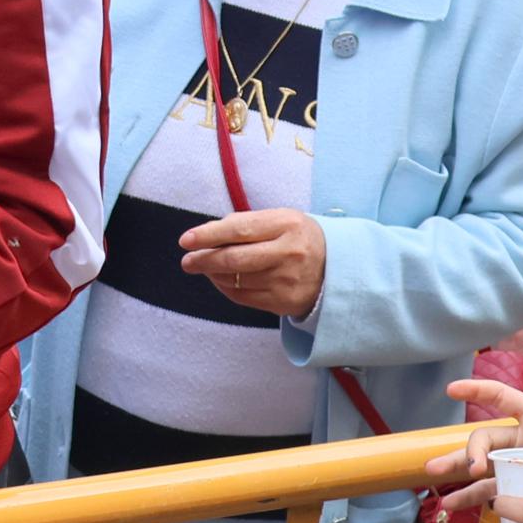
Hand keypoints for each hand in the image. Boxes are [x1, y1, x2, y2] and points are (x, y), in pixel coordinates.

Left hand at [176, 208, 325, 317]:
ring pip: (235, 280)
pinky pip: (242, 297)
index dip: (208, 235)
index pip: (239, 229)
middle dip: (204, 260)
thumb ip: (245, 223)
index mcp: (287, 225)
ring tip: (206, 267)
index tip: (186, 240)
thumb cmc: (297, 238)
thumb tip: (206, 234)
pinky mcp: (283, 302)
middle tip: (187, 261)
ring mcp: (286, 280)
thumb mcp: (279, 219)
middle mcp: (288, 253)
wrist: (336, 268)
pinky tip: (221, 279)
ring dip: (213, 274)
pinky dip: (225, 288)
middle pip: (234, 259)